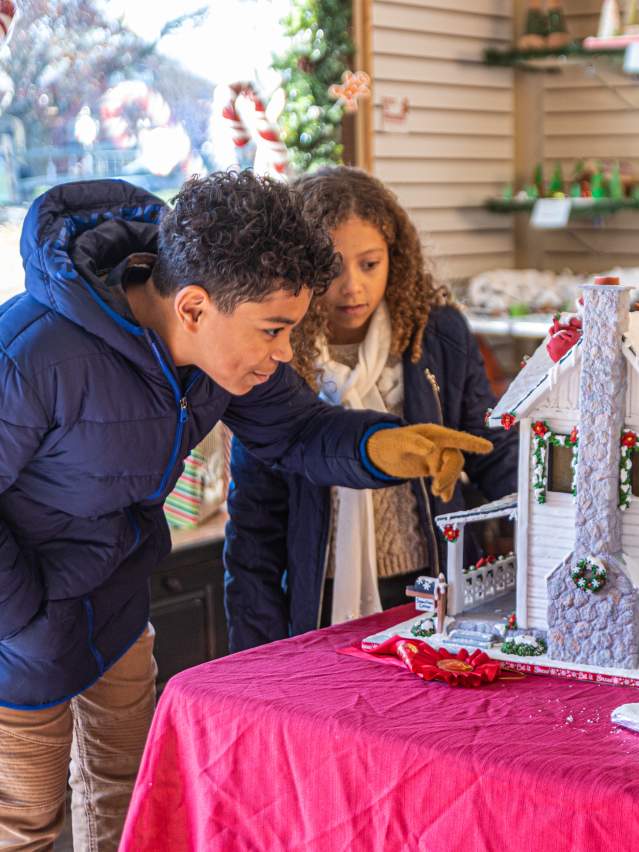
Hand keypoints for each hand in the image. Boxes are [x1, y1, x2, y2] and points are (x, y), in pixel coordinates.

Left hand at [366, 423, 492, 501]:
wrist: (380, 453)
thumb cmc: (389, 442)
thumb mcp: (399, 442)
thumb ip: (414, 444)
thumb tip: (431, 449)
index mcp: (434, 434)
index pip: (457, 438)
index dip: (473, 443)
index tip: (489, 447)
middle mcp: (439, 445)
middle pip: (455, 459)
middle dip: (449, 475)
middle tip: (436, 489)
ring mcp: (437, 457)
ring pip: (452, 471)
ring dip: (447, 482)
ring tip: (435, 493)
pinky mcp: (433, 468)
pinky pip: (445, 478)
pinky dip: (447, 489)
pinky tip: (445, 498)